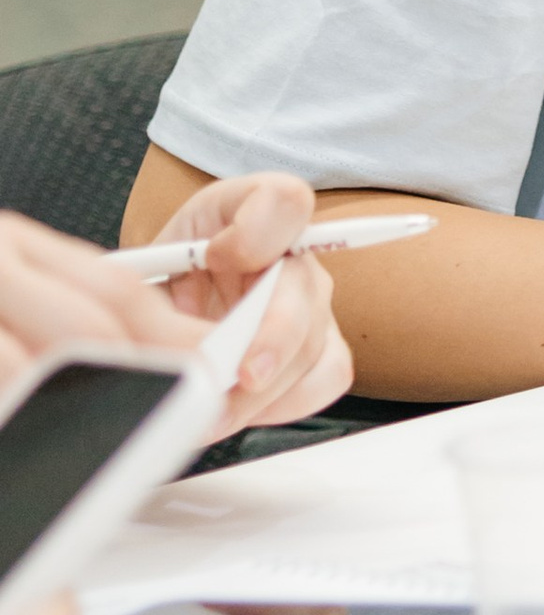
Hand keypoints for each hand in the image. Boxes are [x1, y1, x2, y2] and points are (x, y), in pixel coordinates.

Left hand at [9, 175, 352, 438]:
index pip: (285, 201)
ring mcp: (314, 303)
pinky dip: (280, 405)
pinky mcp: (322, 349)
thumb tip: (167, 335)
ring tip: (210, 412)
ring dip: (263, 388)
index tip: (215, 257)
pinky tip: (237, 409)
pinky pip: (324, 379)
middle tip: (229, 377)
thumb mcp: (148, 261)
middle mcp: (295, 255)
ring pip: (313, 345)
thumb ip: (156, 281)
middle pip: (305, 288)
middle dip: (270, 340)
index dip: (257, 232)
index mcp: (253, 210)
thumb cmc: (166, 274)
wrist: (175, 303)